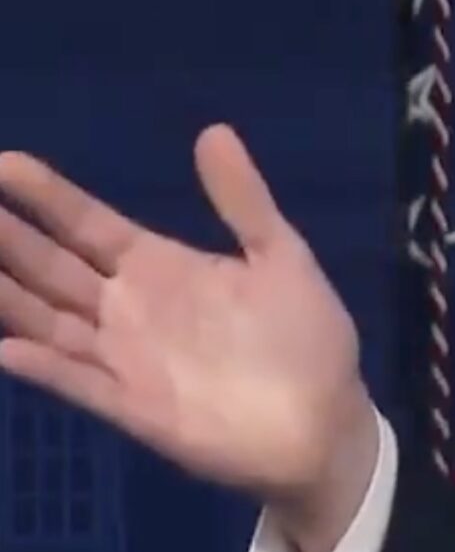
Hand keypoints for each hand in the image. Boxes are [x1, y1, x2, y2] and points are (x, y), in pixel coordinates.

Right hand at [0, 124, 379, 551]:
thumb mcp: (281, 256)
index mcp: (161, 266)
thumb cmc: (305, 336)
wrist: (325, 421)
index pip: (87, 224)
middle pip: (50, 266)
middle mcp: (128, 308)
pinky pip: (76, 382)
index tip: (3, 163)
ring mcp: (124, 358)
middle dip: (5, 237)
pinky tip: (6, 348)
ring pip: (45, 319)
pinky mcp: (131, 408)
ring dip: (6, 293)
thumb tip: (213, 130)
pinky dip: (42, 367)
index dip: (45, 196)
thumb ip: (242, 200)